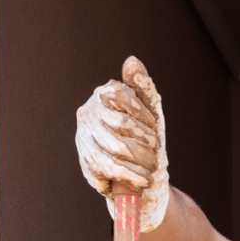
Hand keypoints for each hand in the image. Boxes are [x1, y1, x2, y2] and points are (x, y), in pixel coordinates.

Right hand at [75, 56, 168, 232]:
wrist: (142, 177)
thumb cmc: (145, 141)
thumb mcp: (150, 112)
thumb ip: (143, 86)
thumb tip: (132, 61)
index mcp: (102, 96)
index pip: (120, 94)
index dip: (143, 114)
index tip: (154, 127)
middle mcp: (88, 114)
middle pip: (121, 124)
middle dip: (146, 142)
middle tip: (155, 152)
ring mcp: (84, 139)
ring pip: (117, 147)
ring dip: (142, 161)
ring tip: (151, 167)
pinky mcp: (86, 164)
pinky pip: (112, 168)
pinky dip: (133, 176)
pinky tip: (143, 179)